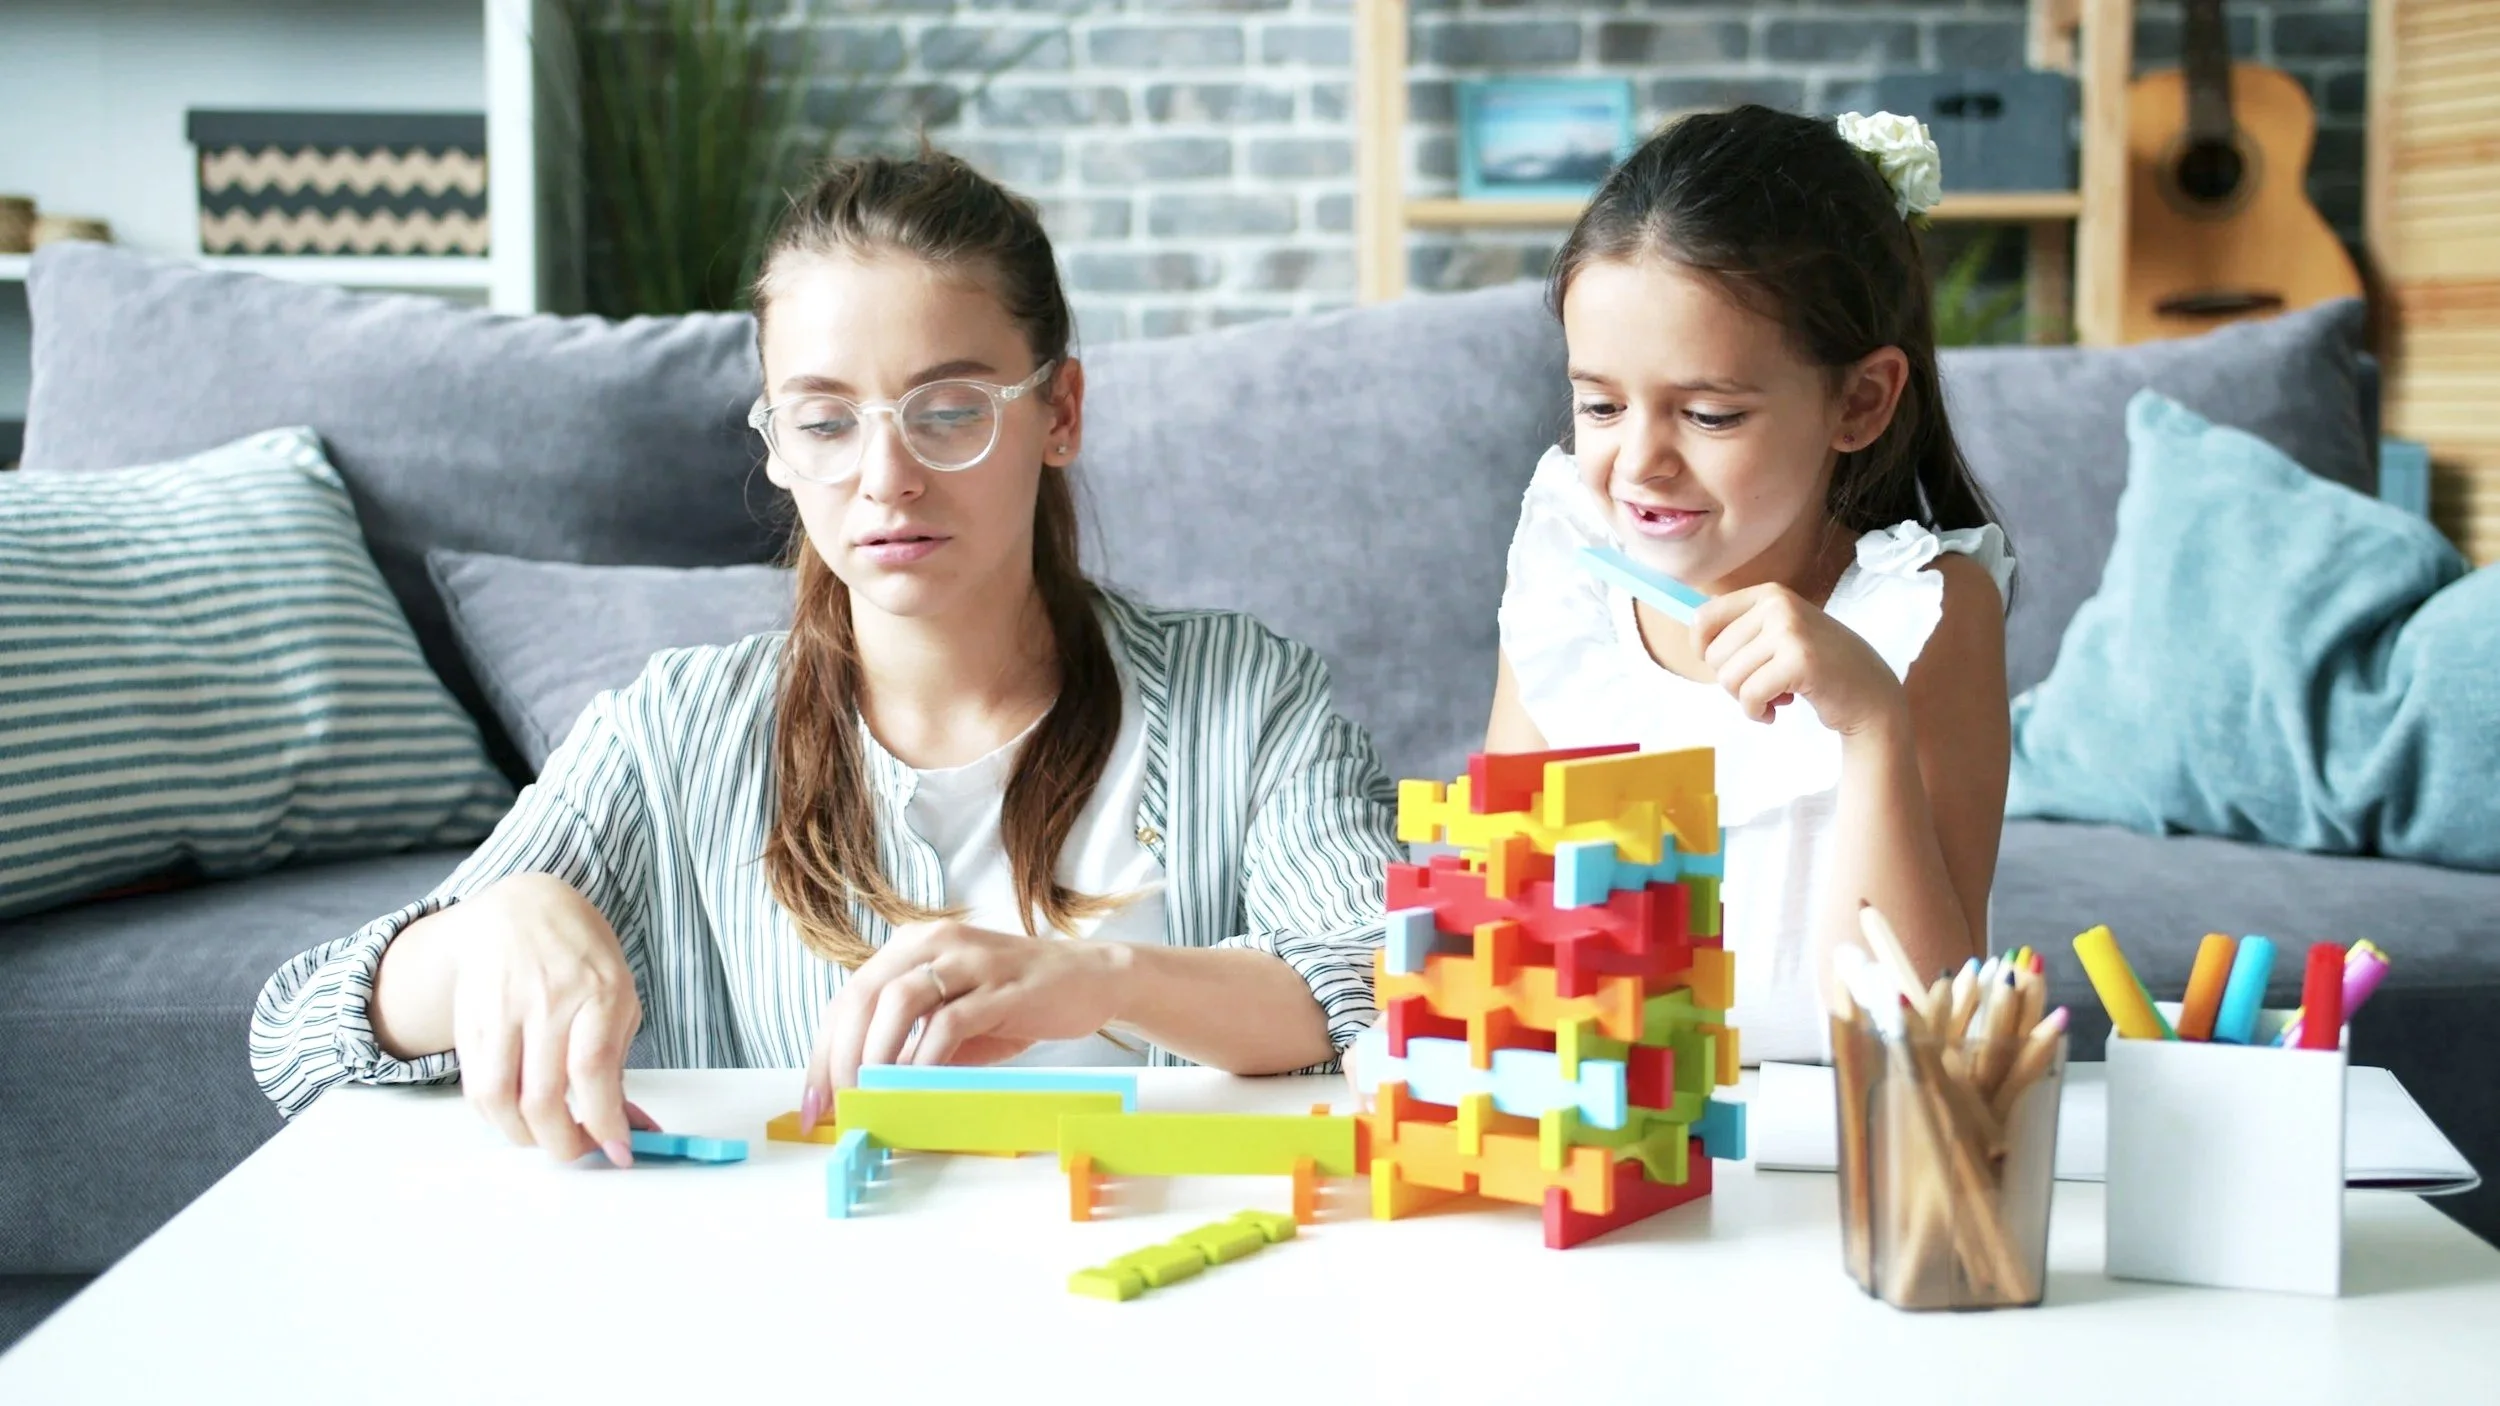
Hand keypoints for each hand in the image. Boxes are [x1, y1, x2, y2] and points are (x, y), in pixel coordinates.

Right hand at [444, 873, 647, 1165]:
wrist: (520, 910)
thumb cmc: (580, 956)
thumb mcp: (619, 997)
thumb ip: (618, 1063)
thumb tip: (628, 1128)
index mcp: (598, 991)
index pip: (593, 1069)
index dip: (604, 1121)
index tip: (617, 1150)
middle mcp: (547, 1000)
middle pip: (543, 1095)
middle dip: (563, 1143)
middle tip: (578, 1150)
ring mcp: (501, 1010)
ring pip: (498, 1097)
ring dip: (523, 1136)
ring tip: (544, 1136)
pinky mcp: (468, 1022)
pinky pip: (475, 1087)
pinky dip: (497, 1115)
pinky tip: (517, 1113)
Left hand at [799, 920, 1125, 1130]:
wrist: (1091, 979)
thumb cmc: (1015, 1003)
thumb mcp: (953, 1018)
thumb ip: (910, 1042)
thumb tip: (863, 1092)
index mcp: (913, 946)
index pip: (850, 997)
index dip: (824, 1050)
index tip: (817, 1100)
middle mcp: (936, 942)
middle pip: (864, 995)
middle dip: (839, 1055)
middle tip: (836, 1105)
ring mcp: (970, 960)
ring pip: (900, 1000)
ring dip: (877, 1053)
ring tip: (870, 1095)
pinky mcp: (1004, 985)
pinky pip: (951, 1020)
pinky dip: (926, 1056)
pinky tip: (919, 1083)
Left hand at [1694, 583, 1904, 735]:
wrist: (1871, 695)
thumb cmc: (1820, 669)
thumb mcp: (1781, 635)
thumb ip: (1743, 631)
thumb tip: (1694, 640)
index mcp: (1769, 594)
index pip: (1703, 619)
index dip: (1703, 651)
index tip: (1726, 667)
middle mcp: (1778, 604)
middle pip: (1714, 656)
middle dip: (1733, 682)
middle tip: (1766, 685)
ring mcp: (1789, 630)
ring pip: (1729, 678)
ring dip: (1747, 700)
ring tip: (1776, 696)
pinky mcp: (1799, 660)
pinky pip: (1750, 695)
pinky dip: (1757, 712)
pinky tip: (1778, 711)